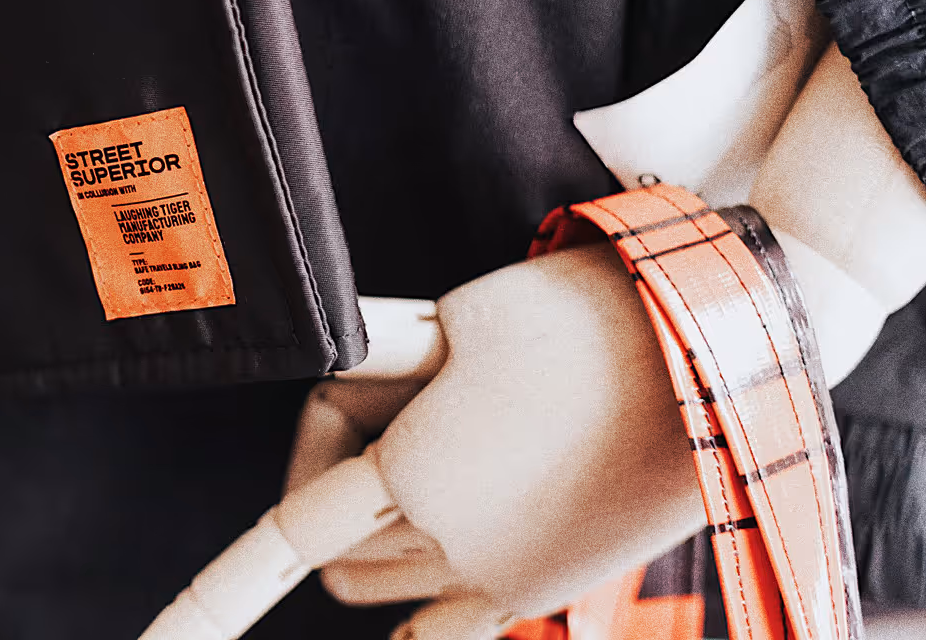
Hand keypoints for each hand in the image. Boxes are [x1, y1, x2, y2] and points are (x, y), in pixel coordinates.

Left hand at [142, 251, 708, 639]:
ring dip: (374, 533)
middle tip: (396, 401)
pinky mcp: (543, 594)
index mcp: (408, 476)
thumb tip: (330, 362)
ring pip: (381, 585)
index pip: (290, 531)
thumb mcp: (454, 317)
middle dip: (332, 481)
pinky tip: (425, 570)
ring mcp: (496, 584)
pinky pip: (447, 633)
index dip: (214, 597)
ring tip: (440, 447)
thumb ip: (375, 355)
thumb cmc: (575, 320)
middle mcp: (444, 546)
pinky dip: (422, 607)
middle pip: (333, 544)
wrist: (711, 366)